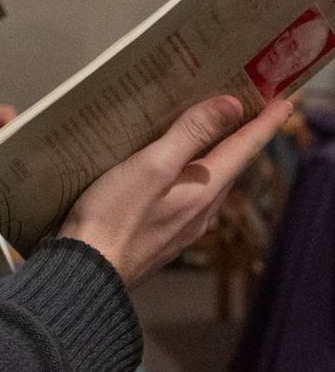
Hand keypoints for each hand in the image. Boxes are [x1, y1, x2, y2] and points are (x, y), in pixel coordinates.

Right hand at [59, 94, 292, 286]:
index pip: (244, 148)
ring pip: (209, 185)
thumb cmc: (114, 216)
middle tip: (246, 109)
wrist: (87, 271)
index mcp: (204, 190)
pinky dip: (191, 178)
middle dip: (241, 137)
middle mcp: (201, 211)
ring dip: (216, 158)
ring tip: (210, 138)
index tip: (285, 100)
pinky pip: (188, 200)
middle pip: (230, 166)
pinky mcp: (160, 238)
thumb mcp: (152, 165)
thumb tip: (232, 106)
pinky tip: (173, 177)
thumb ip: (191, 134)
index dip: (265, 122)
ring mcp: (182, 228)